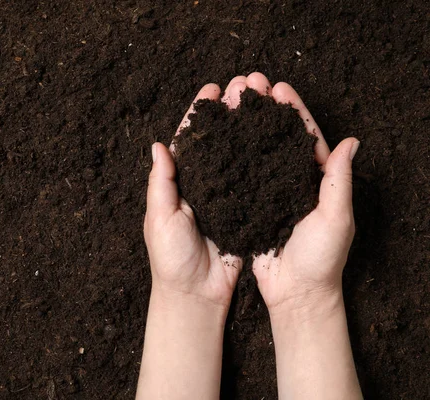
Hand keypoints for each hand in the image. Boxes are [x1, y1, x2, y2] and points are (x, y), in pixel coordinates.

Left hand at [144, 83, 247, 309]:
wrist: (196, 293)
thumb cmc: (170, 258)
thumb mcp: (159, 218)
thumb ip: (161, 183)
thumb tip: (159, 145)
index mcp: (179, 182)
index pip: (190, 139)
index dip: (200, 113)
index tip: (213, 88)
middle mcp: (204, 184)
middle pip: (218, 140)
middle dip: (230, 112)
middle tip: (246, 86)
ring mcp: (226, 195)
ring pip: (238, 154)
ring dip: (248, 128)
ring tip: (262, 102)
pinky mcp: (245, 210)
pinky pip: (254, 180)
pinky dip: (263, 159)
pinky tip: (276, 140)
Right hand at [238, 74, 359, 313]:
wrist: (295, 293)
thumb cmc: (321, 259)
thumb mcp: (336, 218)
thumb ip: (338, 180)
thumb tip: (351, 141)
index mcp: (316, 180)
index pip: (305, 137)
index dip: (293, 112)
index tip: (278, 88)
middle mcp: (290, 182)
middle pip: (277, 138)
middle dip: (264, 111)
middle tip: (250, 85)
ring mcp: (268, 193)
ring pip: (255, 153)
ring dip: (245, 127)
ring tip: (232, 102)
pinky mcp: (249, 207)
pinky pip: (240, 177)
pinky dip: (230, 157)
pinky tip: (218, 140)